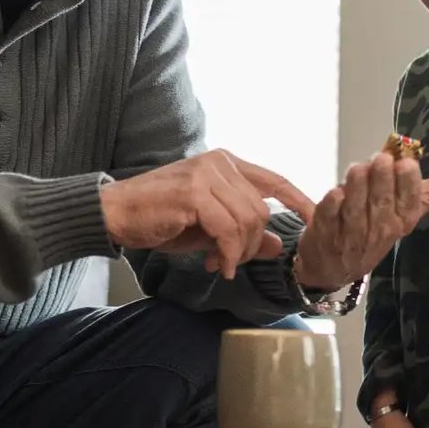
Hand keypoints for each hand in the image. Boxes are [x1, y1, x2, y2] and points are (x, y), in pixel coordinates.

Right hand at [99, 150, 316, 278]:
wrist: (114, 214)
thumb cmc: (158, 218)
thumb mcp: (207, 228)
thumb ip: (243, 232)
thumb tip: (279, 246)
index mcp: (225, 163)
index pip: (275, 181)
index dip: (299, 201)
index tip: (313, 222)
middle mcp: (219, 163)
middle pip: (262, 210)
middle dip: (252, 245)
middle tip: (230, 262)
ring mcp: (206, 174)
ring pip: (248, 221)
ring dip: (238, 252)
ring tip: (218, 263)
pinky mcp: (194, 192)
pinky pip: (228, 230)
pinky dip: (226, 254)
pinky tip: (214, 264)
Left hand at [293, 153, 425, 291]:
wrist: (336, 263)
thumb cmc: (380, 223)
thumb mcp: (414, 205)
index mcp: (404, 220)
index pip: (410, 203)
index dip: (407, 183)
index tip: (406, 163)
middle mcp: (380, 230)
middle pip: (382, 204)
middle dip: (382, 180)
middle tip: (380, 159)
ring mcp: (351, 235)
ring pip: (355, 210)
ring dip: (357, 187)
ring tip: (357, 168)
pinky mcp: (325, 234)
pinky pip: (329, 218)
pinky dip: (331, 204)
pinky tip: (335, 192)